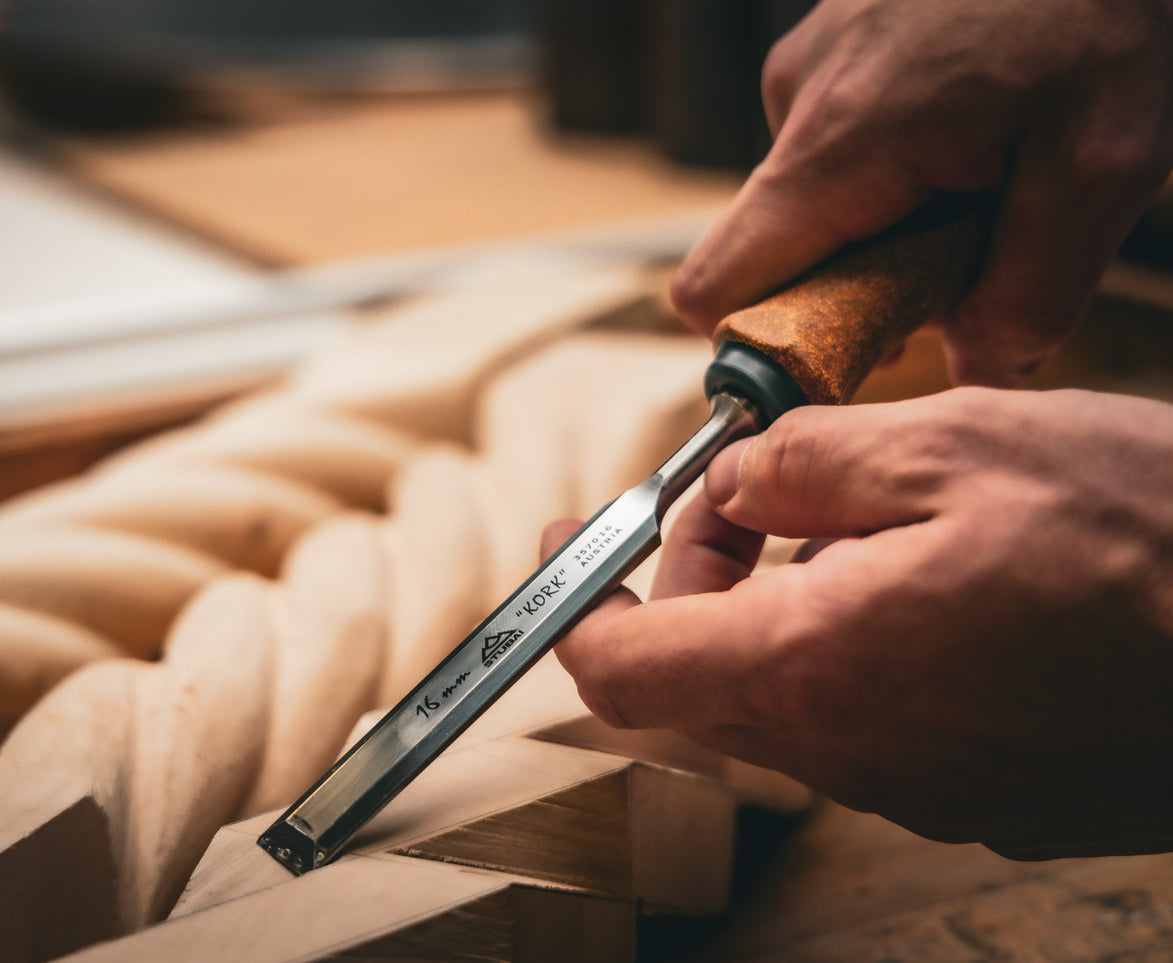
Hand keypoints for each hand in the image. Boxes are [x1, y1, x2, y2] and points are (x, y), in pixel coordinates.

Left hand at [550, 388, 1172, 857]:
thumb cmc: (1150, 539)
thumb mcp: (956, 443)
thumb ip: (808, 464)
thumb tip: (739, 485)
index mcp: (818, 668)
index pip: (626, 669)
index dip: (575, 605)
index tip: (572, 543)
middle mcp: (856, 755)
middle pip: (699, 686)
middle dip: (689, 586)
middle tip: (738, 502)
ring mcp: (924, 791)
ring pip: (785, 703)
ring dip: (776, 616)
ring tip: (851, 523)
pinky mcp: (985, 799)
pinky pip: (871, 726)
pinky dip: (852, 653)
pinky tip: (924, 586)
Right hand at [672, 0, 1172, 386]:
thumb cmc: (1113, 2)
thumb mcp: (1105, 164)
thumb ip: (1031, 294)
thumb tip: (977, 367)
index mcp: (840, 142)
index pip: (714, 287)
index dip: (763, 347)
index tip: (848, 358)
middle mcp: (800, 97)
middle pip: (776, 251)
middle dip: (861, 280)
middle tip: (967, 249)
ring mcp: (815, 57)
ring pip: (816, 193)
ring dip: (889, 215)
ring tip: (990, 167)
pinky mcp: (840, 34)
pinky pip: (841, 135)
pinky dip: (900, 159)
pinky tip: (979, 121)